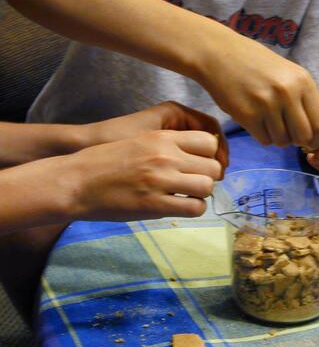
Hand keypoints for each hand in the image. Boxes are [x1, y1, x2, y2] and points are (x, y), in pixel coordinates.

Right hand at [64, 130, 221, 220]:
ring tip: (187, 195)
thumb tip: (196, 158)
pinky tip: (179, 206)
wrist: (76, 181)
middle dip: (209, 176)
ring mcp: (161, 180)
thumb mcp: (140, 141)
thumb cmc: (105, 161)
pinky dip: (193, 209)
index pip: (209, 141)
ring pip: (208, 187)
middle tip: (194, 183)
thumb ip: (168, 146)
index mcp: (162, 137)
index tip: (201, 164)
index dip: (210, 155)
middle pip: (213, 166)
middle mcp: (166, 155)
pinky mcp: (155, 204)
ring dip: (201, 194)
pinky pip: (195, 208)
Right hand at [198, 32, 318, 147]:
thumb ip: (302, 99)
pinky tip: (255, 120)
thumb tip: (314, 133)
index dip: (318, 139)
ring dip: (277, 137)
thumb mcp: (287, 73)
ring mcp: (267, 104)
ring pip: (282, 141)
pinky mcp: (247, 115)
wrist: (218, 53)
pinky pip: (264, 140)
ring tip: (267, 120)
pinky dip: (262, 136)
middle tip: (288, 134)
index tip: (311, 142)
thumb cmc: (255, 63)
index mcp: (303, 81)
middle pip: (304, 137)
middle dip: (297, 141)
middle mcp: (287, 93)